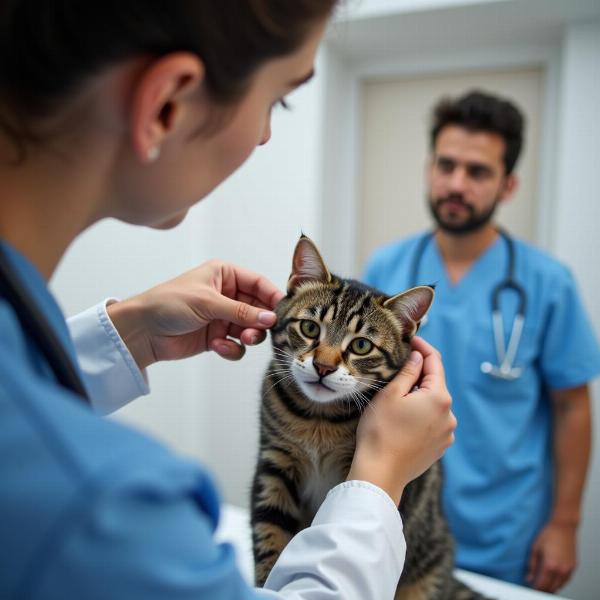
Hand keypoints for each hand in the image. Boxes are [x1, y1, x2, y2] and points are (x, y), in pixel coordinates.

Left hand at [107, 260, 284, 368]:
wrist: (142, 331)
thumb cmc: (169, 304)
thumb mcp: (208, 303)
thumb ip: (241, 312)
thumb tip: (271, 319)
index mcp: (225, 275)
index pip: (258, 283)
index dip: (272, 296)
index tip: (284, 311)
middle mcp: (227, 294)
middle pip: (258, 308)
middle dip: (260, 322)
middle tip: (261, 332)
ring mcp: (222, 317)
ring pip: (250, 329)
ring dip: (248, 336)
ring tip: (242, 340)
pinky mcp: (216, 337)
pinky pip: (236, 345)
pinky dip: (232, 348)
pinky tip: (218, 347)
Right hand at [347, 337, 455, 504]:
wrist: (380, 473)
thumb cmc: (380, 431)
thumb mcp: (390, 395)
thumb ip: (407, 372)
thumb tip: (417, 357)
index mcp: (439, 397)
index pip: (434, 362)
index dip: (422, 348)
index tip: (410, 339)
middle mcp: (449, 415)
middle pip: (435, 384)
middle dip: (419, 374)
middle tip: (398, 367)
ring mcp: (447, 433)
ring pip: (434, 404)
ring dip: (419, 396)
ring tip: (397, 397)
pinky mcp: (440, 447)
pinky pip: (433, 422)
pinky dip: (421, 415)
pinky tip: (403, 419)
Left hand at [526, 521, 576, 591]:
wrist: (563, 527)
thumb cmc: (548, 534)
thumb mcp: (535, 548)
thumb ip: (531, 565)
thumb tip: (529, 578)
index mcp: (550, 566)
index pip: (542, 585)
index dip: (536, 588)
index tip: (531, 586)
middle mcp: (561, 570)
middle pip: (552, 587)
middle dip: (543, 589)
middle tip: (536, 585)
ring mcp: (569, 569)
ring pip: (560, 585)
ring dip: (552, 586)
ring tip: (544, 583)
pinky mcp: (573, 566)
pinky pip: (566, 580)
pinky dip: (559, 582)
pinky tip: (553, 579)